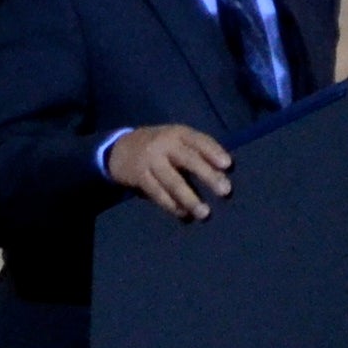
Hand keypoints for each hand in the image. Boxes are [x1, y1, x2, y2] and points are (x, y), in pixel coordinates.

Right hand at [104, 124, 234, 219]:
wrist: (119, 149)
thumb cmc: (159, 147)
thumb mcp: (175, 140)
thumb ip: (196, 151)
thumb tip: (222, 175)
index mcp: (177, 133)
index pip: (199, 141)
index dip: (213, 152)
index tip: (228, 165)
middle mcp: (164, 144)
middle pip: (188, 160)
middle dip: (208, 175)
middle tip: (225, 191)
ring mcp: (150, 161)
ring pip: (173, 181)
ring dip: (190, 198)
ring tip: (204, 213)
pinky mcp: (140, 177)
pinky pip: (158, 193)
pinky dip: (171, 205)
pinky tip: (183, 214)